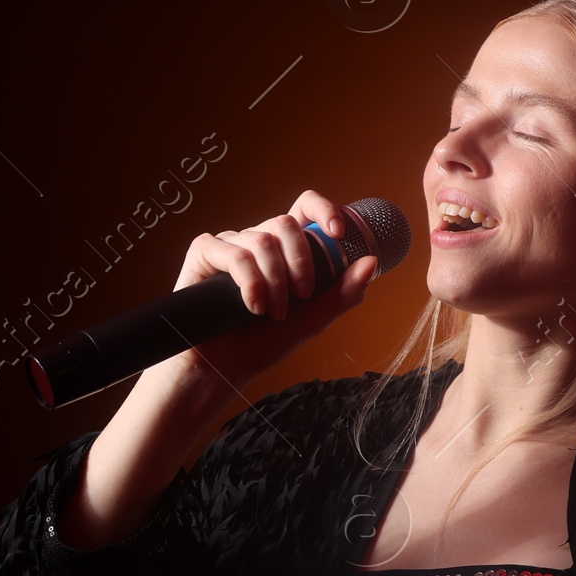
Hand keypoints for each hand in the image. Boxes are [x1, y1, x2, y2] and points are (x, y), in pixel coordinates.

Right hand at [166, 189, 380, 396]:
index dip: (324, 209)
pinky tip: (253, 306)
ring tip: (274, 313)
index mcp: (285, 248)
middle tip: (302, 296)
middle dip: (300, 262)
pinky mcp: (204, 252)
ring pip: (261, 240)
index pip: (305, 208)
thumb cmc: (264, 341)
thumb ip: (343, 292)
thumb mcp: (313, 318)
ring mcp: (229, 244)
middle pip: (285, 222)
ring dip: (275, 282)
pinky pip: (234, 253)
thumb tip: (371, 262)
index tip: (339, 232)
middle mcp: (257, 240)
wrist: (225, 368)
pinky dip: (250, 282)